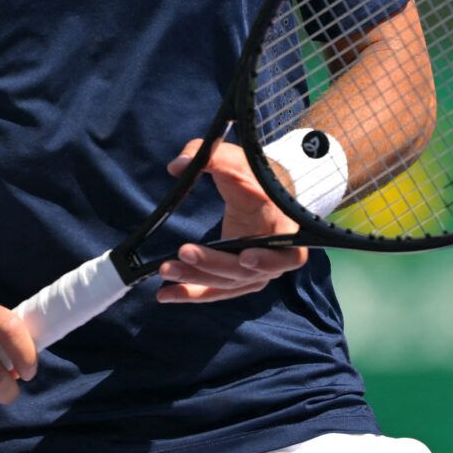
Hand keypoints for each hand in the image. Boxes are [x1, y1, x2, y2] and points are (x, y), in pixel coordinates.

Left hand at [158, 139, 308, 303]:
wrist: (264, 194)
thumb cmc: (255, 176)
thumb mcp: (238, 161)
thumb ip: (212, 156)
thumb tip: (177, 165)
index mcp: (284, 229)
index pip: (287, 254)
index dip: (269, 260)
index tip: (245, 256)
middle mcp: (272, 258)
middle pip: (244, 272)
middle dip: (212, 264)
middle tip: (184, 252)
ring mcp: (253, 273)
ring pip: (226, 285)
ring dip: (195, 281)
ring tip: (165, 271)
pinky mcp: (234, 278)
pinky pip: (214, 291)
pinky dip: (190, 294)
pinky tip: (165, 295)